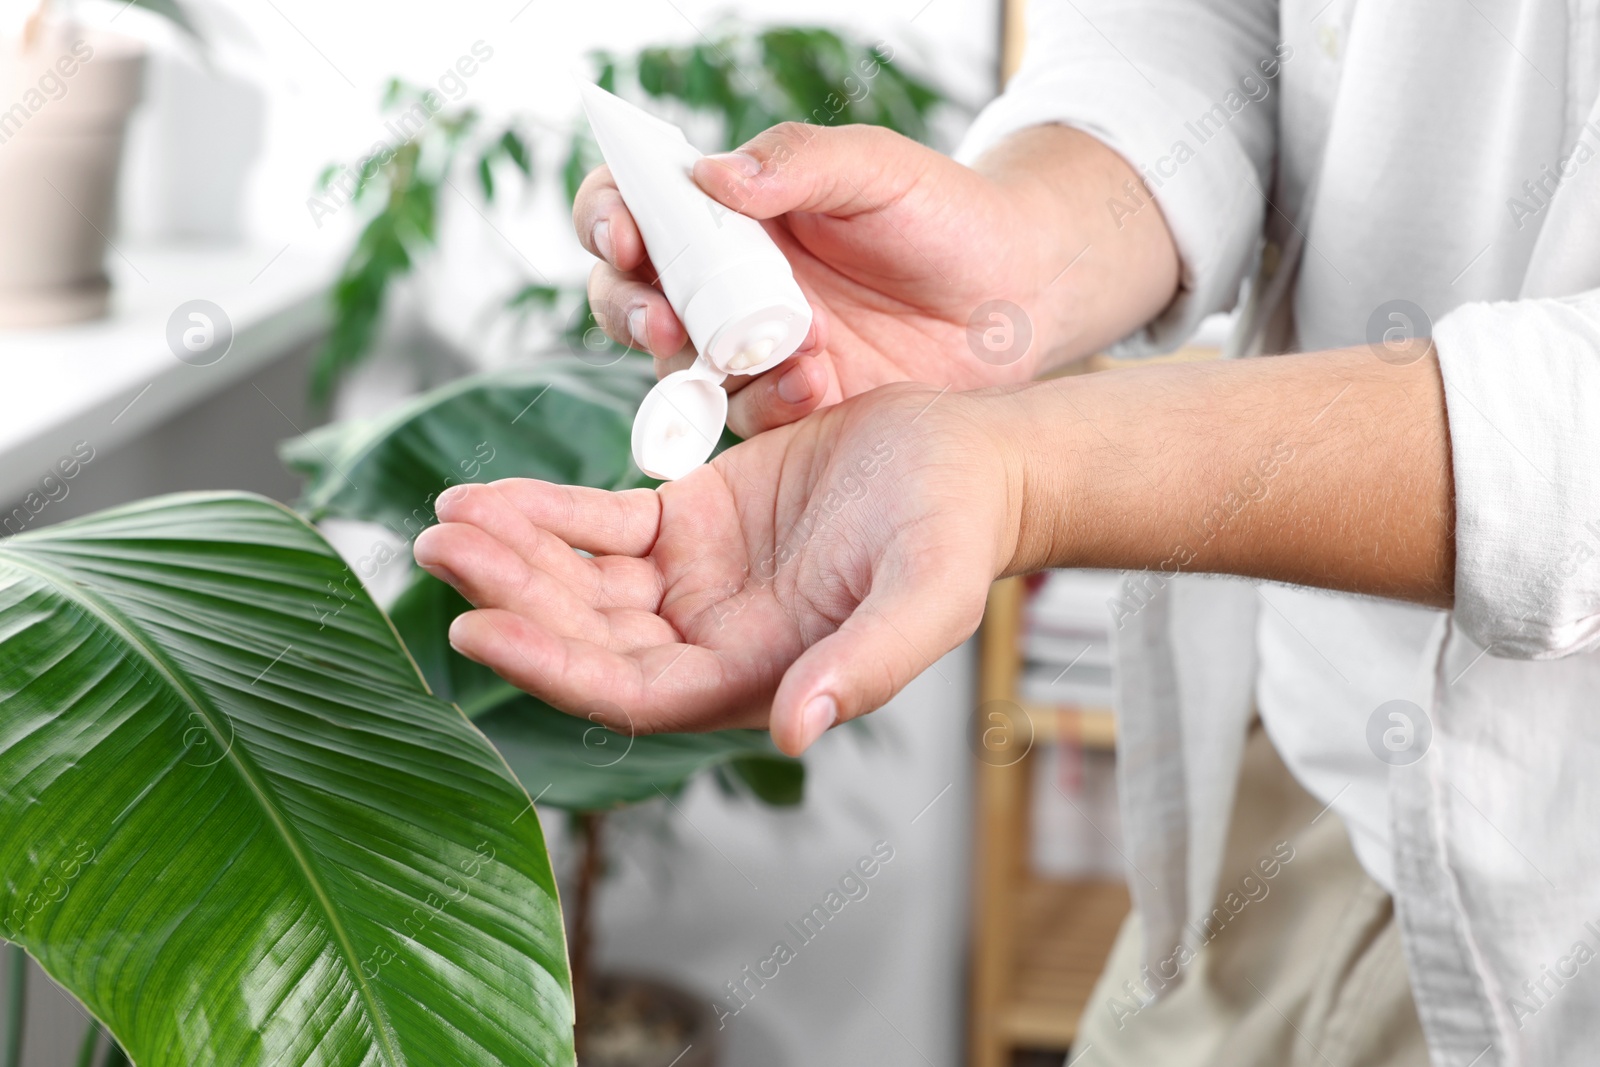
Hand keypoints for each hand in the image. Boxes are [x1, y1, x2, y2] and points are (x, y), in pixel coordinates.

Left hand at [412, 384, 1014, 753]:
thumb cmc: (957, 533)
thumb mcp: (925, 596)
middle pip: (588, 633)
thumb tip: (797, 731)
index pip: (633, 691)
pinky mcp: (690, 521)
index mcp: (755, 677)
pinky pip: (601, 522)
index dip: (554, 667)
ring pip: (581, 579)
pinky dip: (545, 509)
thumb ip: (866, 665)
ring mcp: (694, 582)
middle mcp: (710, 641)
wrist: (967, 461)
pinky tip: (492, 494)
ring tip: (446, 515)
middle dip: (512, 595)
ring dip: (514, 551)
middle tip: (440, 548)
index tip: (478, 629)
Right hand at [573, 122, 1175, 436]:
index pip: (633, 205)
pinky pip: (746, 417)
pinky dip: (768, 405)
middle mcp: (722, 281)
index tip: (626, 235)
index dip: (608, 218)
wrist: (1014, 299)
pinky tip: (817, 386)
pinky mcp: (788, 405)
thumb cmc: (945, 215)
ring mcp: (749, 349)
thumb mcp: (877, 169)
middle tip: (665, 319)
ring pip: (676, 367)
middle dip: (629, 308)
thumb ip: (799, 162)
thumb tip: (711, 175)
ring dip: (701, 365)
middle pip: (628, 296)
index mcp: (727, 211)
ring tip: (776, 352)